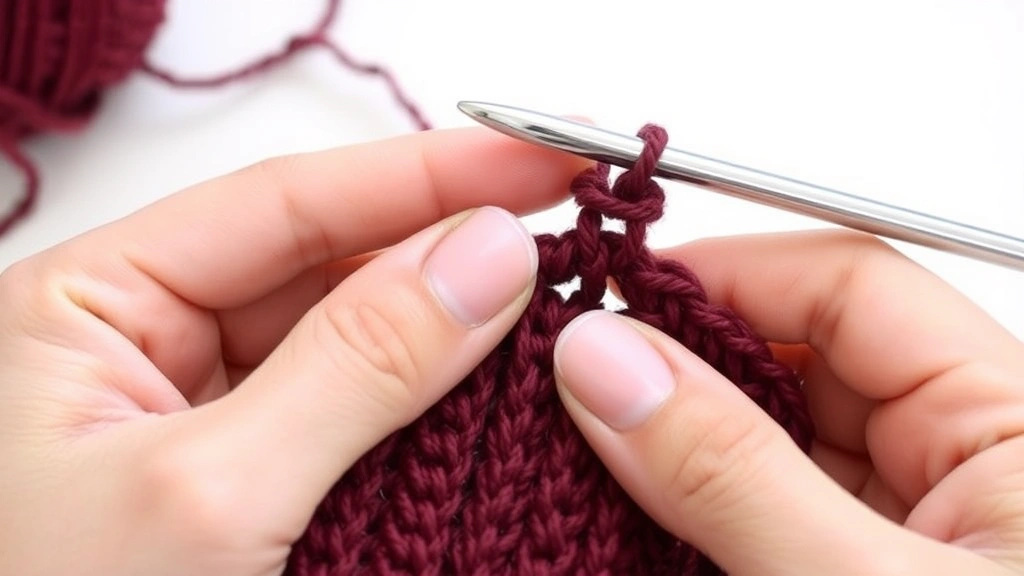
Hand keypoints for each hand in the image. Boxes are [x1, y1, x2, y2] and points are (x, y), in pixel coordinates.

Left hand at [0, 127, 588, 575]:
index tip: (539, 159)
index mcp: (90, 305)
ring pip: (352, 335)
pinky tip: (497, 380)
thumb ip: (357, 364)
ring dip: (450, 325)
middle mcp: (147, 341)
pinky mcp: (256, 471)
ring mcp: (207, 408)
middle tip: (567, 231)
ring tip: (550, 303)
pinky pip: (357, 409)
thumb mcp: (214, 494)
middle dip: (446, 246)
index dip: (422, 172)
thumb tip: (487, 256)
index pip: (281, 204)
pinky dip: (430, 400)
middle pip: (325, 260)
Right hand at [553, 231, 1023, 574]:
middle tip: (578, 380)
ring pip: (767, 432)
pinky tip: (627, 504)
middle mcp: (959, 456)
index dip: (724, 274)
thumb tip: (604, 362)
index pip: (852, 285)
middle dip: (682, 361)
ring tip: (583, 445)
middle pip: (796, 353)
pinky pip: (760, 502)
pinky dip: (689, 501)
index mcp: (1011, 423)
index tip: (612, 296)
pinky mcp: (853, 564)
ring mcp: (903, 519)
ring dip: (674, 436)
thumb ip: (735, 475)